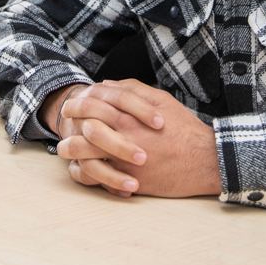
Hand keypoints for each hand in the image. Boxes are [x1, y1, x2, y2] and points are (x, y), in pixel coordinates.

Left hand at [54, 80, 220, 198]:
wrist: (203, 161)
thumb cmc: (183, 129)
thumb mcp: (161, 100)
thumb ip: (132, 90)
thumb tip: (107, 85)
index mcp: (128, 115)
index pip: (92, 105)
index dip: (77, 104)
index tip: (71, 105)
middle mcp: (122, 135)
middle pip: (82, 129)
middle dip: (67, 126)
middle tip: (62, 124)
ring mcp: (122, 159)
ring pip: (84, 155)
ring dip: (70, 152)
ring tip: (64, 150)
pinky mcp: (127, 179)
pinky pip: (97, 178)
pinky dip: (85, 174)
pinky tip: (81, 169)